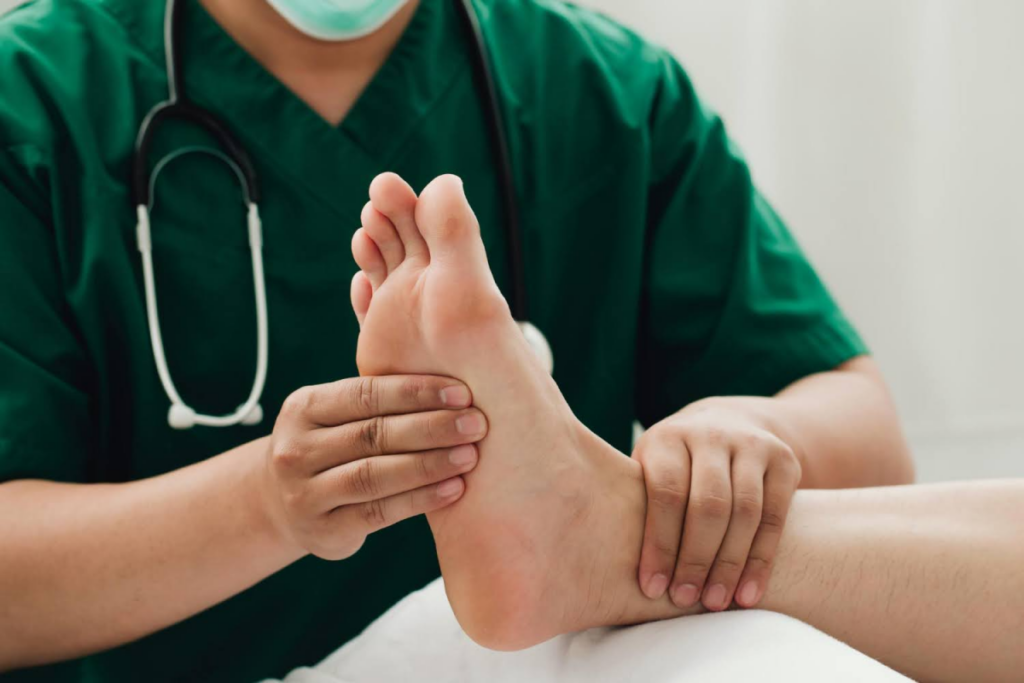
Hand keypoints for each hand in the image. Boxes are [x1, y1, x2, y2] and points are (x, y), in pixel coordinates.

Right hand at [261, 375, 487, 560]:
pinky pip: (378, 512)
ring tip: (470, 456)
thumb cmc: (331, 447)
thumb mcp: (335, 414)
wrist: (284, 506)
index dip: (416, 392)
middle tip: (476, 424)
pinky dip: (419, 500)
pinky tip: (453, 489)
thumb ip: (377, 394)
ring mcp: (305, 493)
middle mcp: (297, 449)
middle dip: (432, 427)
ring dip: (429, 464)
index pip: (365, 393)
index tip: (462, 393)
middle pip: (373, 434)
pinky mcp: (324, 530)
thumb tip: (450, 373)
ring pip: (375, 475)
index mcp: (304, 407)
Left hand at [634, 398, 801, 611]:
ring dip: (730, 565)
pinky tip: (748, 593)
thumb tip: (607, 565)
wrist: (729, 423)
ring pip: (745, 513)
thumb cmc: (674, 465)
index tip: (652, 587)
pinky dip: (761, 560)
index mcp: (668, 438)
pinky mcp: (783, 460)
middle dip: (696, 559)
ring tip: (715, 604)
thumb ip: (636, 505)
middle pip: (708, 505)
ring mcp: (750, 444)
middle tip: (685, 601)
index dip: (660, 544)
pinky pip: (775, 517)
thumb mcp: (649, 468)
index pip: (665, 493)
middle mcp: (710, 435)